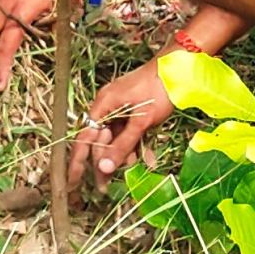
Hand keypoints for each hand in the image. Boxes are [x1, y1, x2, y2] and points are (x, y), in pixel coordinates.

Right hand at [69, 59, 172, 190]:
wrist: (181, 67)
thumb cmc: (159, 88)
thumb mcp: (141, 121)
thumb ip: (123, 144)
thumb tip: (104, 167)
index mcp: (103, 105)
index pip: (84, 138)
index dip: (78, 161)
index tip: (74, 182)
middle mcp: (108, 105)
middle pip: (100, 140)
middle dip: (106, 162)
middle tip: (106, 186)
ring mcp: (121, 106)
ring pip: (117, 137)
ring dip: (125, 153)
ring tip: (136, 165)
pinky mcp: (134, 109)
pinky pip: (130, 131)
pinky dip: (137, 143)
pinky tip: (148, 156)